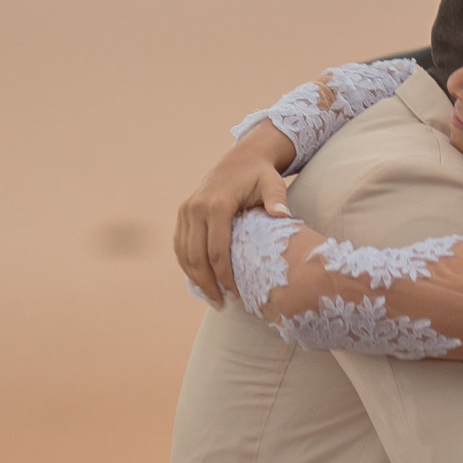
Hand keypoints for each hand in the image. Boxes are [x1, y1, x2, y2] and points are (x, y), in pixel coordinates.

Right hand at [174, 126, 292, 307]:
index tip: (235, 294)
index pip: (216, 250)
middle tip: (222, 304)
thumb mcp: (273, 183)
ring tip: (212, 299)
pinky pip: (180, 245)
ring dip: (195, 279)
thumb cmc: (261, 175)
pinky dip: (187, 265)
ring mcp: (186, 210)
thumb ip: (276, 199)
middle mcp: (196, 207)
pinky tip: (200, 281)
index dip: (224, 276)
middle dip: (208, 284)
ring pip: (184, 253)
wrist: (241, 158)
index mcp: (217, 204)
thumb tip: (282, 215)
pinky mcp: (183, 213)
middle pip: (196, 256)